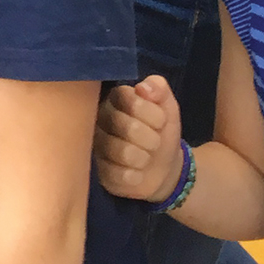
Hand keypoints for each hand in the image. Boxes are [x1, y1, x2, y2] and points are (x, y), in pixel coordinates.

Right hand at [95, 74, 183, 202]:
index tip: (161, 122)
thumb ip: (159, 89)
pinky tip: (137, 173)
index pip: (127, 97)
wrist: (163, 168)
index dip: (150, 113)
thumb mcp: (167, 107)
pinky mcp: (96, 170)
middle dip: (151, 138)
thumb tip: (143, 87)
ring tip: (146, 158)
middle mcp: (100, 118)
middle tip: (155, 143)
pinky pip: (117, 174)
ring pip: (122, 151)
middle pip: (127, 126)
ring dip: (143, 158)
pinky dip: (134, 176)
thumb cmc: (161, 132)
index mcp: (116, 98)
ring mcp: (96, 144)